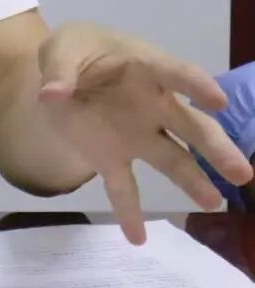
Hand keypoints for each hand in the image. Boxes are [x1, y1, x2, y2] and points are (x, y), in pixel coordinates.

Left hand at [37, 23, 252, 242]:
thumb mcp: (61, 49)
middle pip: (191, 126)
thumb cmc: (75, 53)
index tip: (217, 100)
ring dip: (192, 181)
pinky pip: (124, 187)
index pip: (175, 73)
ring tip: (213, 203)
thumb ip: (60, 70)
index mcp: (144, 67)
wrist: (59, 77)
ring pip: (171, 159)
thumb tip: (52, 94)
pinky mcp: (113, 156)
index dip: (196, 84)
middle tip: (240, 173)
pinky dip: (128, 211)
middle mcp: (152, 105)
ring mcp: (136, 134)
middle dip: (216, 147)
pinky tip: (137, 238)